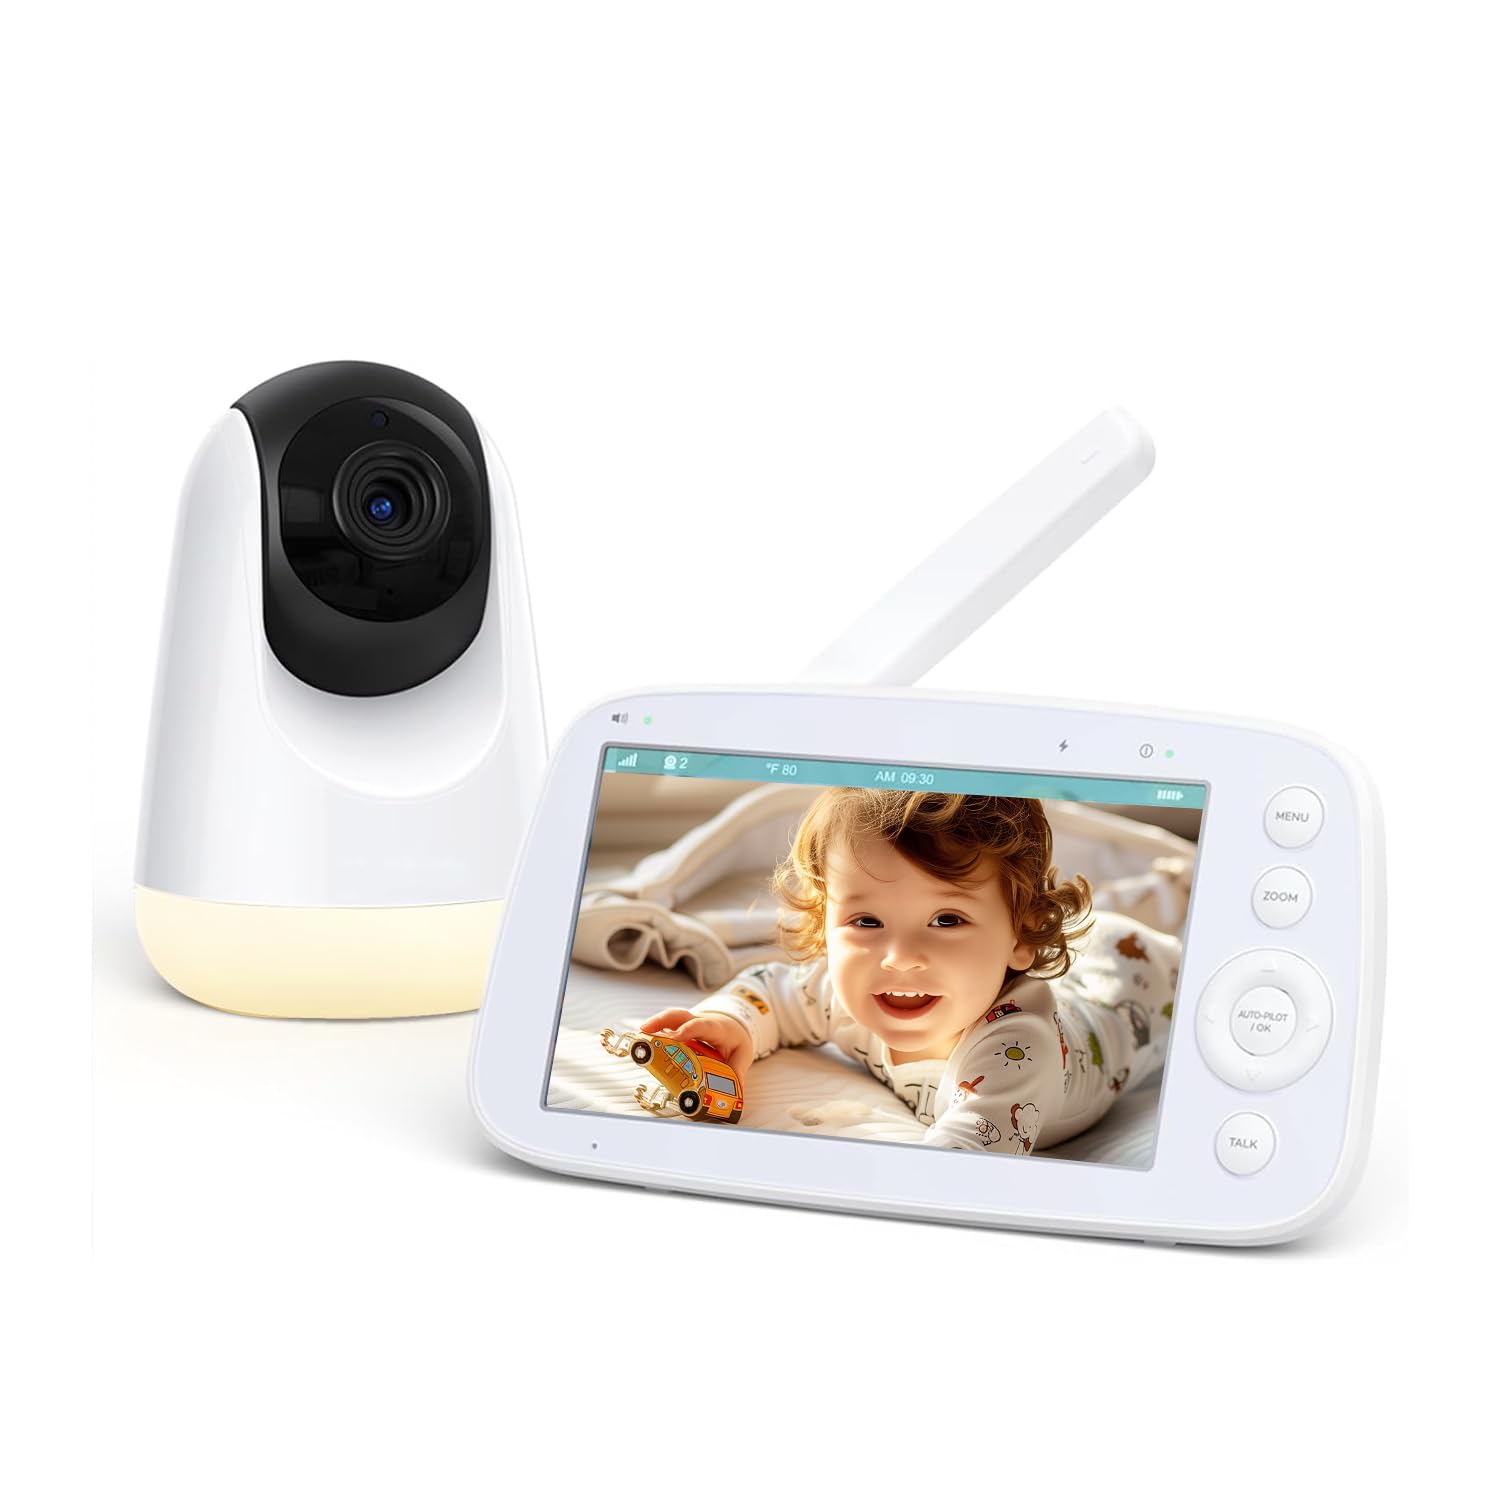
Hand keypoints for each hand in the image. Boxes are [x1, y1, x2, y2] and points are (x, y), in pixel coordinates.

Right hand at [639, 1007, 754, 1082]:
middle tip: (645, 1030)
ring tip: (639, 1035)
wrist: (734, 1025)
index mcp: (716, 1028)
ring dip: (654, 1024)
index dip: (689, 1029)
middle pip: (680, 1015)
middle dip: (662, 1020)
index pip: (702, 1026)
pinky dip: (655, 1031)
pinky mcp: (681, 1028)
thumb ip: (737, 1071)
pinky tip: (644, 1040)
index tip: (675, 1036)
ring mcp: (689, 1023)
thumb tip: (734, 1092)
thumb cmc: (734, 1039)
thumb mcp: (742, 1055)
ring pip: (670, 1018)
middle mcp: (700, 1022)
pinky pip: (667, 1026)